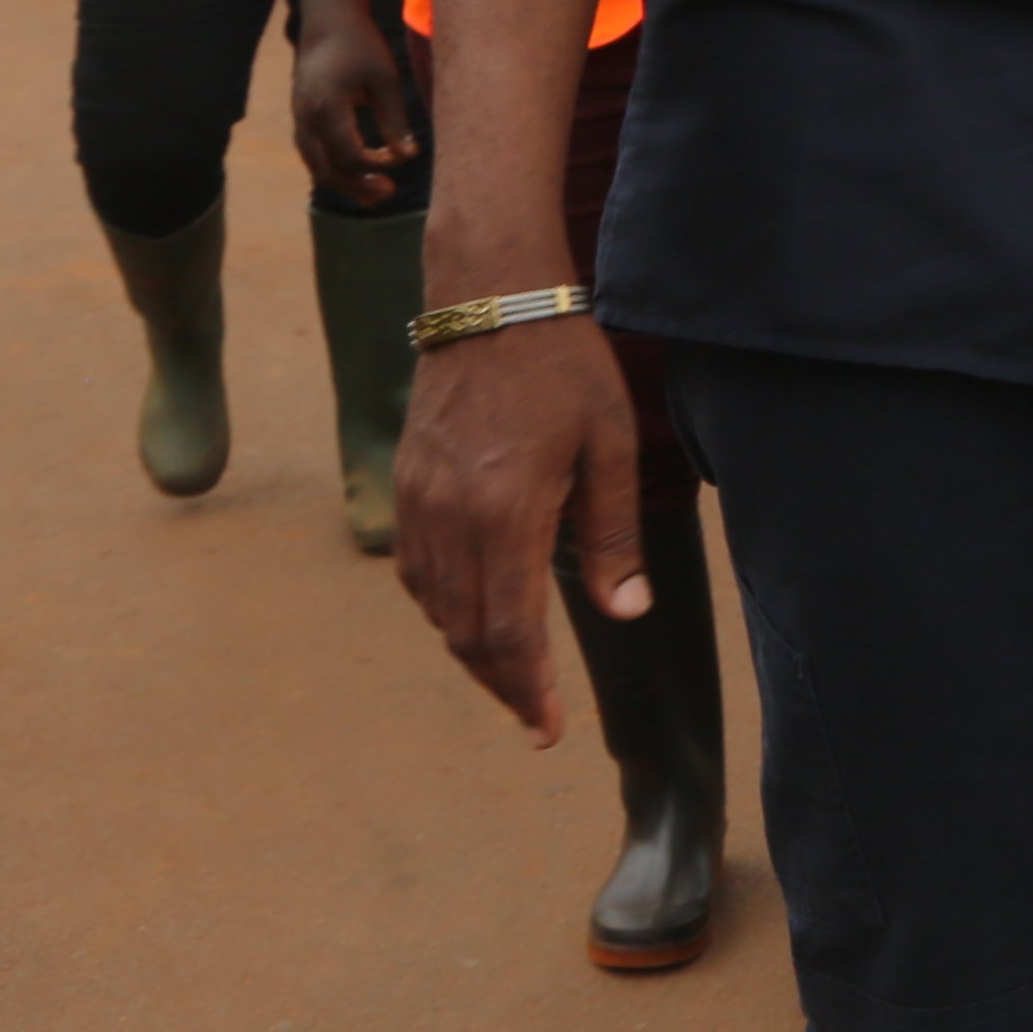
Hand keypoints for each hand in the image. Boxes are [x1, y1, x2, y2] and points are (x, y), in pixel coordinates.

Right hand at [289, 4, 423, 206]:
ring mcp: (299, 120)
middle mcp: (306, 119)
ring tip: (373, 196)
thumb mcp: (385, 79)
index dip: (377, 164)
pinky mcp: (301, 118)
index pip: (349, 155)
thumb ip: (395, 119)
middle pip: (327, 170)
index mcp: (327, 108)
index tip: (403, 158)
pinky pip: (312, 154)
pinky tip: (356, 176)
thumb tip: (408, 156)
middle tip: (388, 193)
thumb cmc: (361, 45)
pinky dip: (332, 169)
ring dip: (344, 183)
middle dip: (357, 186)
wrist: (327, 22)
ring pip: (316, 166)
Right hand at [393, 314, 651, 747]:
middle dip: (501, 683)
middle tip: (535, 717)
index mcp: (507, 513)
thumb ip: (615, 534)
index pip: (509, 631)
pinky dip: (443, 608)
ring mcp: (419, 502)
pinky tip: (473, 614)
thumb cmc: (566, 367)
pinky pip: (416, 572)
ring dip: (470, 650)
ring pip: (435, 608)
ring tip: (513, 674)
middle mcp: (451, 517)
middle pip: (465, 633)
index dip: (528, 689)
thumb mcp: (612, 445)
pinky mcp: (405, 485)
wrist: (490, 301)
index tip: (549, 730)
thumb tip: (627, 612)